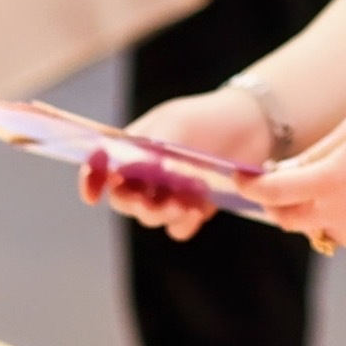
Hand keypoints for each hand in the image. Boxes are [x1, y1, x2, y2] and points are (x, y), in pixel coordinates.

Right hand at [85, 92, 278, 239]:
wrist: (253, 126)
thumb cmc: (208, 118)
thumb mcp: (176, 125)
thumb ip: (151, 150)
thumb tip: (128, 173)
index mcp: (132, 147)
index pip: (100, 167)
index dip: (91, 181)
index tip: (93, 195)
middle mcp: (145, 173)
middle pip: (123, 200)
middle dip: (135, 204)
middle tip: (155, 202)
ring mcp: (168, 192)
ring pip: (149, 217)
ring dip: (161, 215)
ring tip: (185, 204)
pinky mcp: (192, 206)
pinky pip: (177, 227)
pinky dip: (184, 222)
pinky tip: (199, 208)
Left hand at [247, 105, 345, 252]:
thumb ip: (314, 156)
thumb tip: (284, 171)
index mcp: (329, 181)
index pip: (273, 192)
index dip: (250, 185)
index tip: (241, 176)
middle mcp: (338, 213)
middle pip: (287, 219)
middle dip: (276, 204)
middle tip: (276, 185)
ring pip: (315, 230)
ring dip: (309, 212)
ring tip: (326, 185)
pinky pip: (342, 235)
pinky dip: (337, 220)